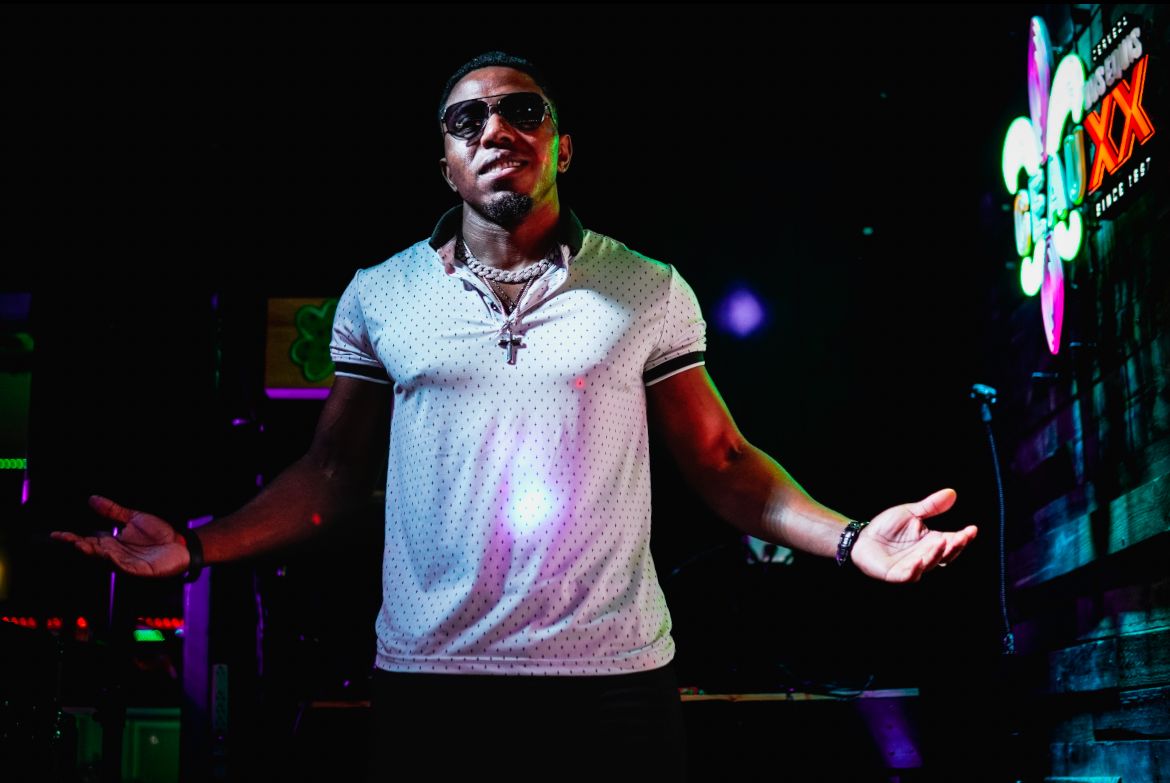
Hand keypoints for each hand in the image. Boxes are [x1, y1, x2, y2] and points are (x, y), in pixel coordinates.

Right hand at [50, 495, 190, 577]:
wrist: (181, 543)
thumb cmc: (158, 534)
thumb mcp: (134, 518)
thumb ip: (113, 511)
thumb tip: (92, 499)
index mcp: (112, 543)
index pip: (88, 541)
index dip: (72, 538)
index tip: (56, 534)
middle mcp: (116, 554)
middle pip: (93, 552)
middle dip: (79, 546)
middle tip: (68, 540)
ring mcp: (127, 563)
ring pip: (105, 560)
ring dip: (94, 554)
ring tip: (81, 546)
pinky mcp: (139, 570)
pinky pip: (125, 567)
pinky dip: (115, 562)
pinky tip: (108, 555)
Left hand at [848, 488, 976, 582]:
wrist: (862, 537)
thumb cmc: (886, 527)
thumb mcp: (910, 513)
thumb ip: (931, 506)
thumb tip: (952, 493)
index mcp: (931, 542)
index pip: (952, 541)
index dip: (963, 537)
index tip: (972, 529)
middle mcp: (925, 556)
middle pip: (945, 555)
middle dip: (954, 546)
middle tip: (961, 537)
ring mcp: (912, 567)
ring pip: (929, 564)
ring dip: (936, 554)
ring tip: (942, 541)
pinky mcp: (896, 574)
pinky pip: (908, 575)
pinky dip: (915, 570)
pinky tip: (919, 561)